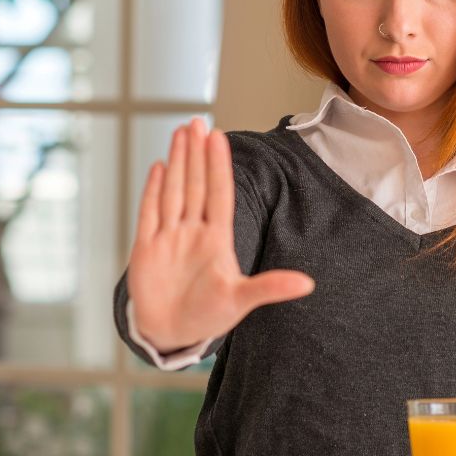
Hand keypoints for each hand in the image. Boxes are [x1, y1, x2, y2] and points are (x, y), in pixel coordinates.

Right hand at [127, 117, 315, 351]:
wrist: (172, 333)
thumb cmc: (208, 316)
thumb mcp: (241, 301)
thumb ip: (270, 288)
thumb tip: (308, 284)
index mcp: (217, 240)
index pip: (219, 194)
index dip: (218, 166)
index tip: (220, 138)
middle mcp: (193, 232)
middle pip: (195, 184)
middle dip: (196, 153)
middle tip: (197, 122)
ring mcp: (169, 237)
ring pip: (173, 191)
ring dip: (177, 162)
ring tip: (181, 133)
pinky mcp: (147, 249)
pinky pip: (150, 213)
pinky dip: (152, 191)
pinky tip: (159, 167)